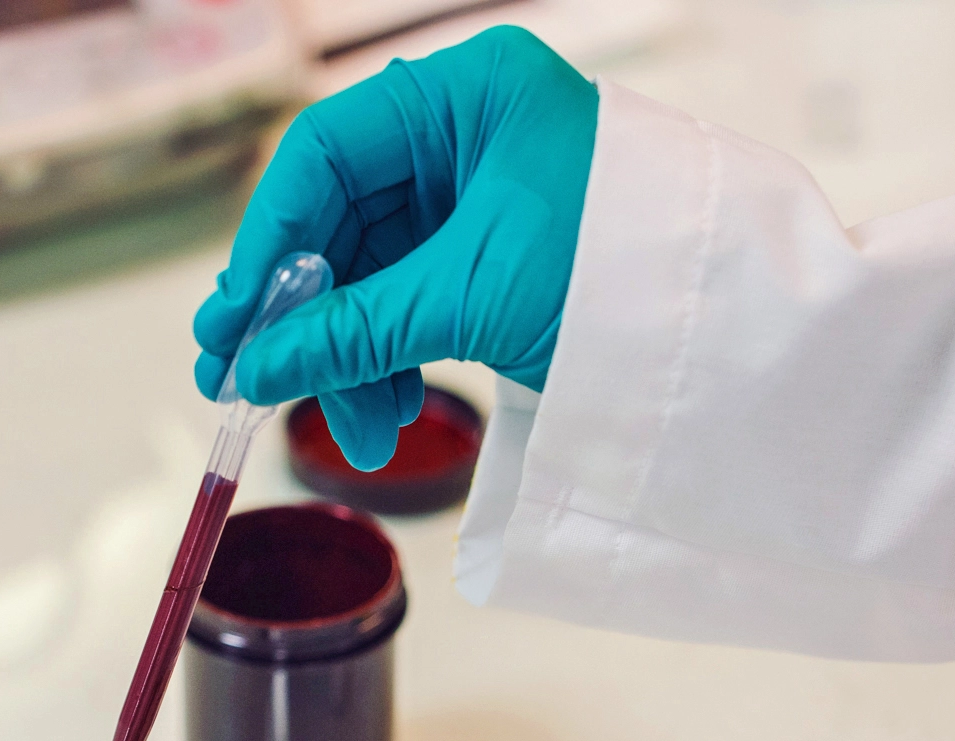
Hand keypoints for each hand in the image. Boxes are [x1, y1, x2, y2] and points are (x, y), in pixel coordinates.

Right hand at [193, 26, 598, 469]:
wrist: (719, 345)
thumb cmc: (617, 281)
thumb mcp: (471, 296)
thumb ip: (354, 328)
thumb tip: (256, 367)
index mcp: (465, 97)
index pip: (325, 155)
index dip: (271, 242)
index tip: (235, 319)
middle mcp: (464, 139)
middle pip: (343, 227)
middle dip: (305, 319)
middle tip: (247, 385)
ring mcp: (476, 204)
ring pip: (373, 280)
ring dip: (350, 358)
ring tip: (355, 430)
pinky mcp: (490, 265)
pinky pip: (412, 308)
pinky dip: (392, 362)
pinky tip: (385, 413)